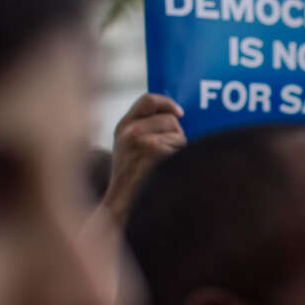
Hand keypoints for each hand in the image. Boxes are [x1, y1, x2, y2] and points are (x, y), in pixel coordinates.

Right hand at [102, 94, 185, 226]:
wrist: (123, 203)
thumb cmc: (133, 178)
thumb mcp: (129, 148)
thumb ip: (144, 128)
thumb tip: (176, 116)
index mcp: (123, 126)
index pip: (148, 100)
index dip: (167, 103)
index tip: (180, 113)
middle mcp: (131, 130)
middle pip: (171, 120)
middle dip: (176, 136)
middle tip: (165, 156)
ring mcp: (142, 141)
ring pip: (179, 136)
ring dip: (179, 150)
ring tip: (163, 166)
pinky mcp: (155, 152)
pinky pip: (181, 150)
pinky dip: (181, 161)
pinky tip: (167, 172)